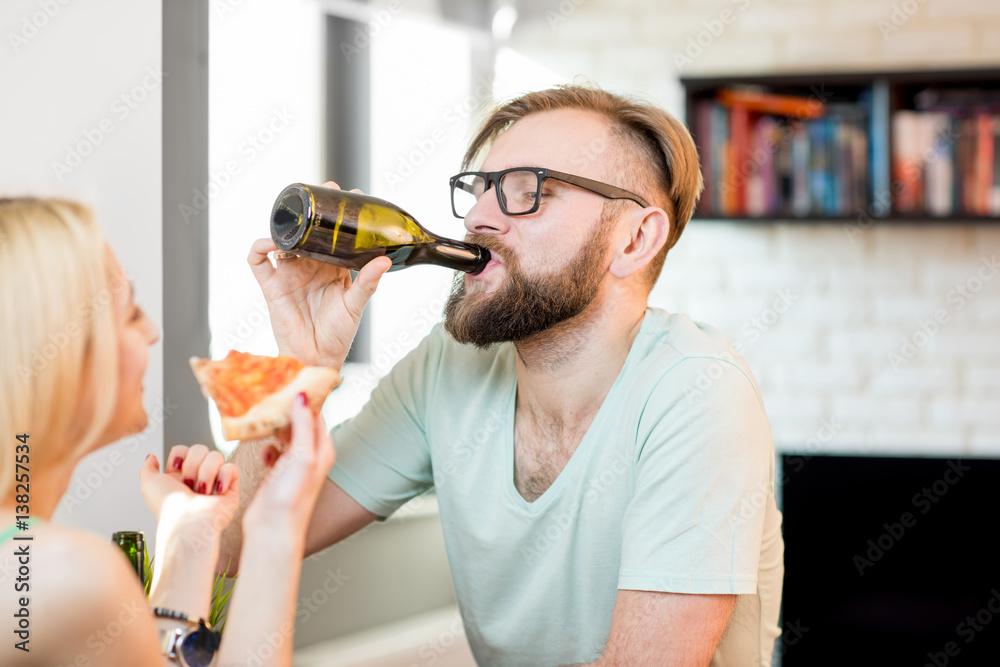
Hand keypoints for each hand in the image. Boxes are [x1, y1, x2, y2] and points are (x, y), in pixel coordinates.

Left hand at [139, 444, 239, 538]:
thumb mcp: (149, 483)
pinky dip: (223, 477)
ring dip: (206, 473)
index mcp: (178, 476)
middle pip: (200, 449)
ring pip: (216, 456)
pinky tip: (216, 491)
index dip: (180, 455)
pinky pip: (232, 468)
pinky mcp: (230, 488)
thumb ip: (148, 467)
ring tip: (202, 492)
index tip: (175, 469)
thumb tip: (152, 456)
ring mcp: (215, 482)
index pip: (183, 449)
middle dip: (192, 466)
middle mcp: (197, 477)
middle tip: (188, 485)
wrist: (187, 522)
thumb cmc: (168, 507)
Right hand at [243, 393, 334, 533]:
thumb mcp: (302, 456)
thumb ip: (303, 425)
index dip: (303, 398)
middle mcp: (311, 456)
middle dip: (286, 410)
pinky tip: (262, 448)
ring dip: (274, 427)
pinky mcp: (278, 474)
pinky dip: (267, 446)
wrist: (272, 530)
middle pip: (300, 423)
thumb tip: (303, 396)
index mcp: (323, 449)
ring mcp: (295, 465)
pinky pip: (273, 451)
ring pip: (285, 436)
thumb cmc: (291, 498)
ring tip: (262, 416)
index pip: (315, 414)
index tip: (288, 381)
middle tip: (269, 394)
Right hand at [248, 181, 391, 367]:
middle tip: (324, 191)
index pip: (334, 235)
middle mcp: (309, 266)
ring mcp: (288, 274)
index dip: (340, 215)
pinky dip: (260, 247)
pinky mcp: (271, 286)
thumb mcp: (356, 305)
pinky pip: (258, 262)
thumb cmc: (338, 334)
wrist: (316, 358)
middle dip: (312, 209)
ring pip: (281, 240)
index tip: (353, 196)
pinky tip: (271, 242)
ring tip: (297, 215)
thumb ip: (368, 282)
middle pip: (306, 230)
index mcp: (332, 267)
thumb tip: (384, 260)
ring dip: (286, 225)